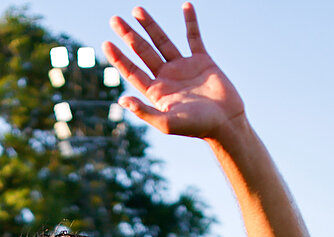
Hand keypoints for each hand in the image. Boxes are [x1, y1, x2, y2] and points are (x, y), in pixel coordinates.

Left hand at [105, 4, 244, 139]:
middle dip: (129, 35)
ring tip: (137, 10)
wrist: (227, 123)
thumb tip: (122, 100)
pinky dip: (191, 22)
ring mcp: (184, 67)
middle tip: (115, 20)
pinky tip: (186, 5)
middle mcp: (167, 77)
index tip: (106, 43)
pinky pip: (194, 38)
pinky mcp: (202, 61)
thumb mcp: (168, 123)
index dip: (119, 58)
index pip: (132, 71)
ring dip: (150, 26)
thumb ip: (145, 112)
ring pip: (162, 41)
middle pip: (143, 52)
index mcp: (156, 91)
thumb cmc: (197, 127)